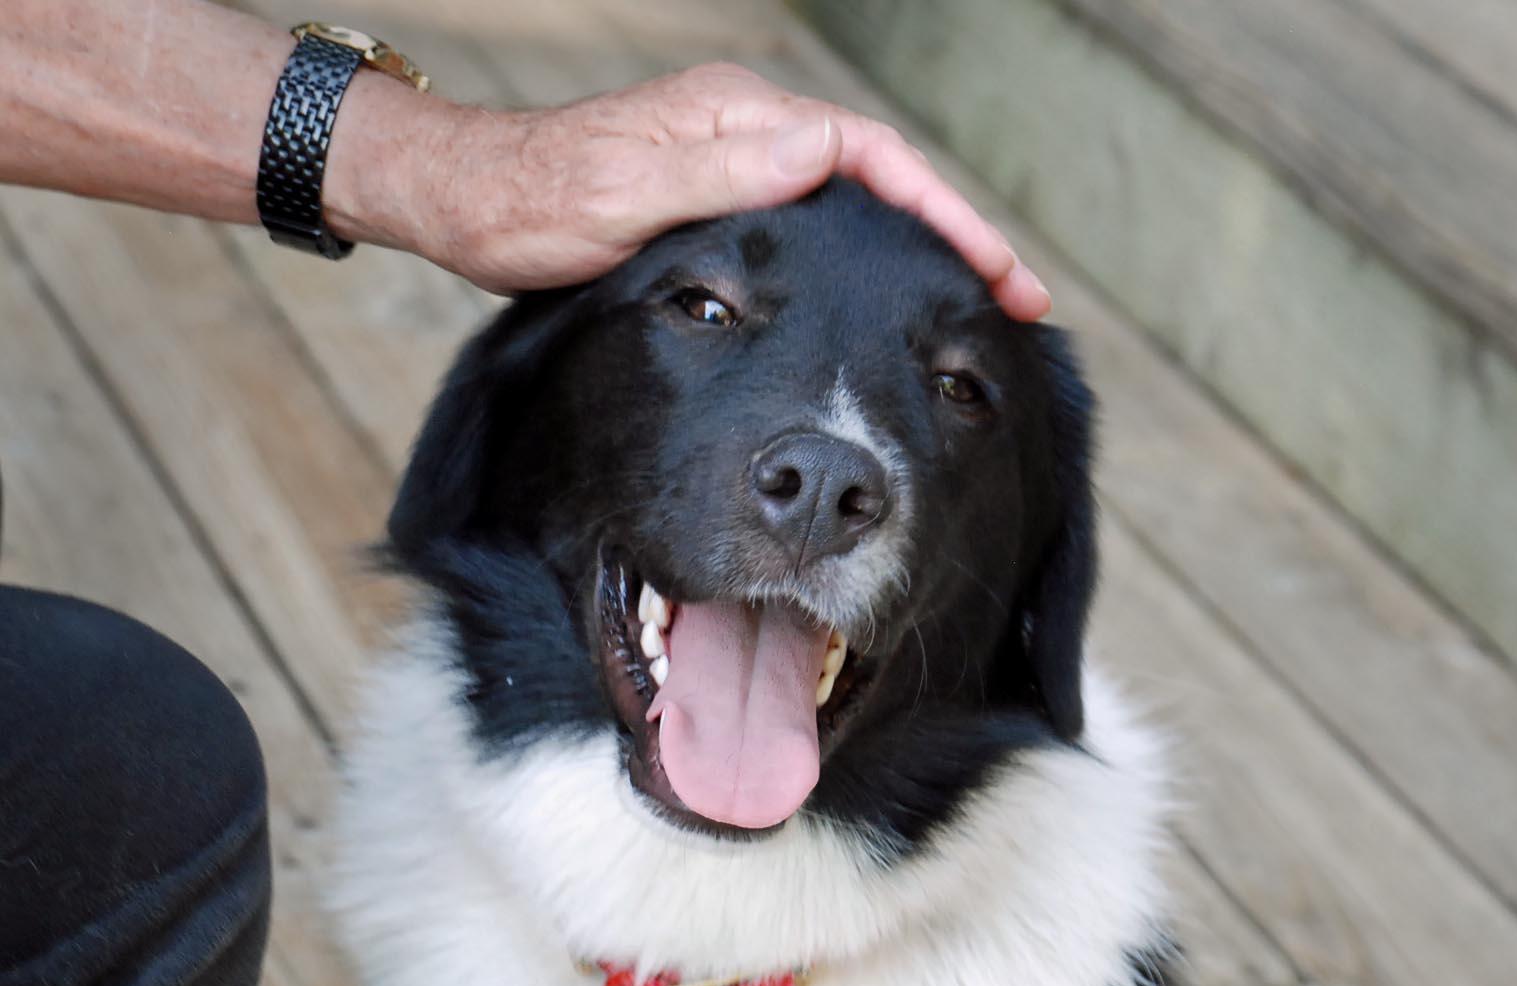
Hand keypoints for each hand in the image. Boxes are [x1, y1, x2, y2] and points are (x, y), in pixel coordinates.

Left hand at [329, 63, 1050, 318]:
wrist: (468, 202)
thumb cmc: (532, 202)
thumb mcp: (621, 193)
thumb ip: (717, 172)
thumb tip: (816, 152)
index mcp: (738, 118)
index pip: (873, 155)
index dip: (943, 211)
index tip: (996, 268)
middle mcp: (747, 130)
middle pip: (881, 176)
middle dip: (953, 233)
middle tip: (1014, 297)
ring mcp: (736, 162)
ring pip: (856, 202)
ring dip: (917, 246)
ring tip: (972, 301)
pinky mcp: (721, 197)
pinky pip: (818, 224)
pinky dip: (866, 254)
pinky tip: (883, 293)